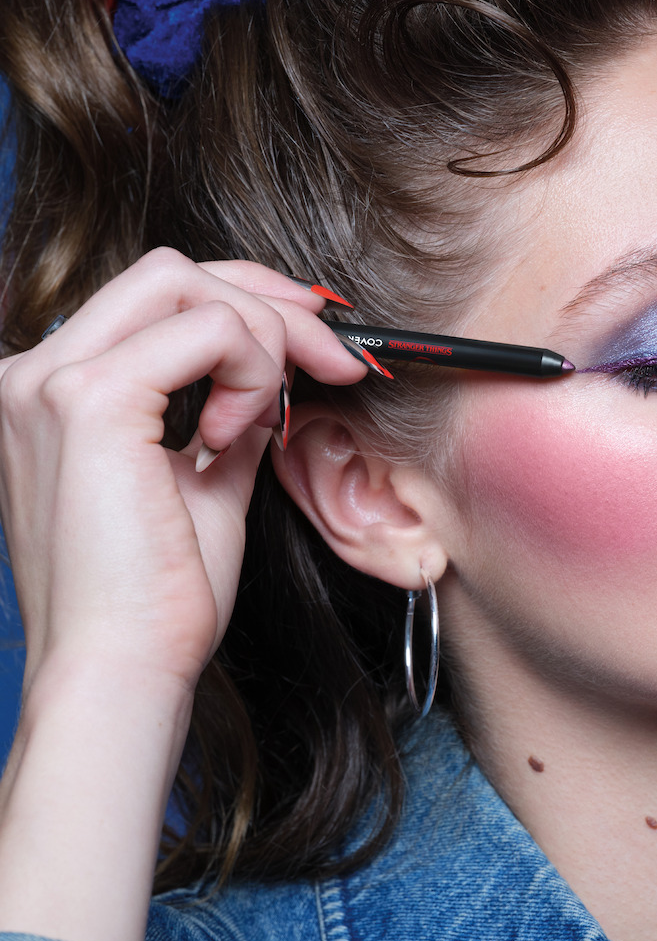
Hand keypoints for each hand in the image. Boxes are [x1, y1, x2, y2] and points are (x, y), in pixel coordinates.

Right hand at [0, 250, 365, 940]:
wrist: (122, 668)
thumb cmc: (157, 597)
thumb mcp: (205, 483)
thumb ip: (231, 417)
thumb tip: (276, 375)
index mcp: (56, 391)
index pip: (155, 297)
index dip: (246, 302)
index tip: (317, 342)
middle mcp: (36, 372)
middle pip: (171, 271)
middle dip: (270, 302)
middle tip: (336, 359)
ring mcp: (51, 379)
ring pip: (186, 284)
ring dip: (263, 338)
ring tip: (271, 416)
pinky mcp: (87, 400)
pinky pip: (204, 331)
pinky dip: (247, 370)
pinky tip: (235, 436)